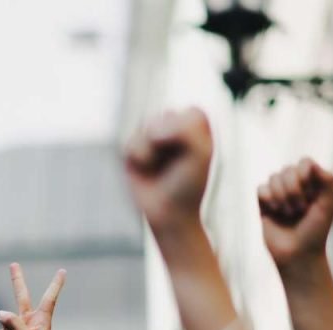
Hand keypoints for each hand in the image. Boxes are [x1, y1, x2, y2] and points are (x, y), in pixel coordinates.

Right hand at [0, 263, 66, 329]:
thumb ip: (14, 321)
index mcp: (42, 321)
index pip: (49, 298)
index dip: (56, 284)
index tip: (63, 271)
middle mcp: (29, 321)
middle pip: (22, 296)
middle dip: (17, 280)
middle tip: (13, 264)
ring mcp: (16, 328)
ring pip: (5, 320)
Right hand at [125, 108, 213, 231]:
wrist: (167, 214)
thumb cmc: (188, 186)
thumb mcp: (201, 154)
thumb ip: (185, 129)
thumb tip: (151, 129)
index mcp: (195, 126)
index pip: (191, 113)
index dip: (190, 135)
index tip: (195, 155)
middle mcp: (172, 128)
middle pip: (167, 117)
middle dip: (171, 142)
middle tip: (176, 163)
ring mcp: (151, 137)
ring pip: (147, 127)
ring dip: (154, 150)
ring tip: (158, 167)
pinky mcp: (132, 149)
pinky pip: (131, 142)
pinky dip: (140, 157)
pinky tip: (145, 169)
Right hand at [258, 158, 332, 270]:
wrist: (297, 254)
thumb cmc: (315, 232)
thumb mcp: (328, 205)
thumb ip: (326, 180)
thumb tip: (310, 164)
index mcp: (313, 183)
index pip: (304, 162)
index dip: (304, 175)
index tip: (310, 194)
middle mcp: (295, 185)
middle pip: (287, 169)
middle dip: (293, 190)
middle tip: (300, 210)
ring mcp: (278, 193)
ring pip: (273, 177)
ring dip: (282, 197)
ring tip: (288, 213)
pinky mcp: (264, 203)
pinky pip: (261, 189)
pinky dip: (268, 200)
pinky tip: (275, 213)